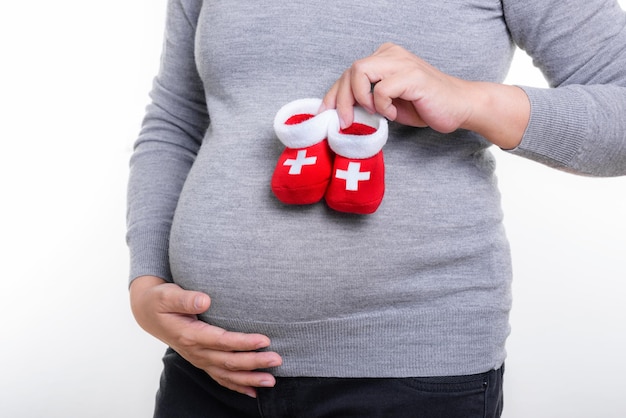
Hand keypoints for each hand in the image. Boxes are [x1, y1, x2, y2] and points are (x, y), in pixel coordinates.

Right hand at [129, 275, 281, 397]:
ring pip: (227, 374)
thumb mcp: (167, 295)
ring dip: (250, 379)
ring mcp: (199, 359)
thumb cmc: (160, 301)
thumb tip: (204, 300)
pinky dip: (237, 386)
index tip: (264, 340)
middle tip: (277, 359)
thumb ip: (185, 298)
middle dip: (254, 362)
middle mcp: (196, 351)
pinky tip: (253, 392)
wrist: (149, 313)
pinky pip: (220, 378)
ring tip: (272, 380)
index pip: (222, 341)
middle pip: (229, 361)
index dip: (243, 342)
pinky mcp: (202, 360)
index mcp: (190, 335)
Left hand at [321, 42, 528, 148]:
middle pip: (350, 70)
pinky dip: (382, 105)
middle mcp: (391, 54)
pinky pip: (381, 89)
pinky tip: (393, 113)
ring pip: (360, 71)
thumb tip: (340, 112)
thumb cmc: (425, 106)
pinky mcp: (412, 76)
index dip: (334, 94)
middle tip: (345, 122)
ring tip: (374, 113)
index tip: (326, 113)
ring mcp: (402, 63)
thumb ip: (367, 101)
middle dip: (341, 99)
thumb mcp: (388, 104)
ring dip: (359, 98)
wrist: (460, 107)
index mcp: (384, 57)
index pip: (349, 72)